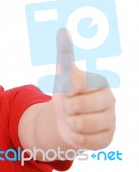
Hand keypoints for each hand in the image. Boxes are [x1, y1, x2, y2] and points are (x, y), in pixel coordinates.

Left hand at [52, 28, 115, 149]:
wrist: (66, 119)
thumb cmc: (66, 94)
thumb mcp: (62, 74)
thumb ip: (64, 54)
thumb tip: (64, 30)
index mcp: (100, 82)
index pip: (75, 84)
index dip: (65, 89)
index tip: (68, 90)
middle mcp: (110, 100)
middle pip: (75, 106)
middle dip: (65, 107)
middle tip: (70, 106)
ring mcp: (111, 121)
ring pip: (78, 124)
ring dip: (69, 122)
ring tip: (73, 118)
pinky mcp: (107, 139)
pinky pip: (83, 141)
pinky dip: (74, 137)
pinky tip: (79, 131)